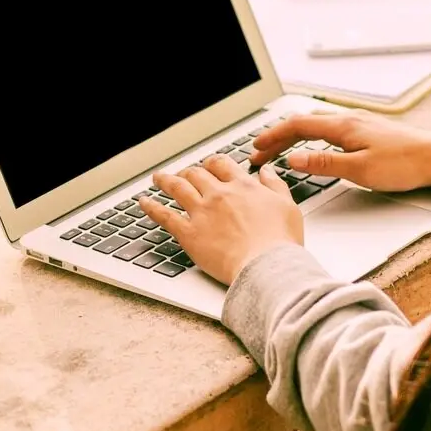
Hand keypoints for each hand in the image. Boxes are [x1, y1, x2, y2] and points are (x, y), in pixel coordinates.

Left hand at [143, 156, 301, 284]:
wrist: (266, 266)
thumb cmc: (280, 242)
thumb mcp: (287, 206)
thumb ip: (275, 185)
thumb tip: (266, 171)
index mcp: (243, 186)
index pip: (222, 165)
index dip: (213, 164)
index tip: (209, 166)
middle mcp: (219, 194)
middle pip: (197, 173)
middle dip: (189, 171)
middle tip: (184, 174)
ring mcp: (202, 212)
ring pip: (177, 187)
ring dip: (165, 180)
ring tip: (158, 178)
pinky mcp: (189, 233)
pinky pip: (165, 215)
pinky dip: (151, 207)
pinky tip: (143, 202)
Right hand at [249, 110, 430, 191]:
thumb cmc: (404, 165)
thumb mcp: (360, 170)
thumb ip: (324, 164)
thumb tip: (294, 158)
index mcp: (343, 126)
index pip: (297, 126)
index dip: (273, 136)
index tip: (255, 147)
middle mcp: (348, 119)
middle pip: (303, 123)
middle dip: (278, 136)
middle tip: (260, 151)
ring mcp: (359, 123)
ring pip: (316, 124)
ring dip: (294, 135)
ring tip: (279, 149)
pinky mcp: (367, 131)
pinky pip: (329, 128)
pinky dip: (311, 136)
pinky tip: (313, 146)